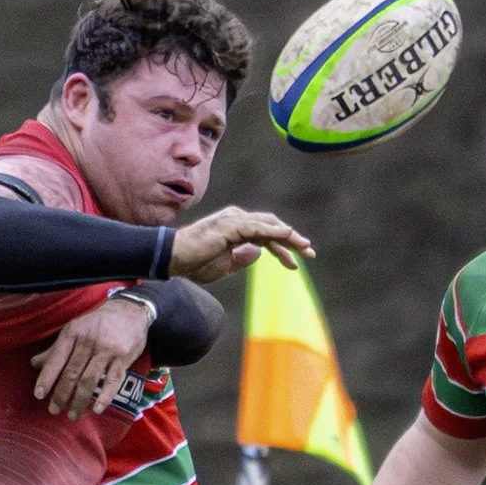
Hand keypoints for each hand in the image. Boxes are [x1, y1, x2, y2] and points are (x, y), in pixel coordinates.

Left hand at [30, 292, 153, 417]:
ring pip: (89, 380)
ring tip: (73, 415)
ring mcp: (106, 350)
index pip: (56, 359)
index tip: (39, 395)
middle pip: (72, 373)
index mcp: (72, 333)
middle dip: (61, 395)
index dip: (47, 378)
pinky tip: (96, 409)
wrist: (129, 311)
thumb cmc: (98, 324)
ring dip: (79, 400)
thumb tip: (34, 364)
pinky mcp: (123, 358)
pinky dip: (104, 397)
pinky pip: (113, 381)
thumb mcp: (74, 330)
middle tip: (54, 410)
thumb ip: (55, 349)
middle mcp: (88, 342)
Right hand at [169, 207, 314, 285]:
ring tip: (305, 247)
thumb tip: (258, 253)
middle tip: (310, 253)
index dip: (283, 248)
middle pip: (271, 227)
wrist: (175, 259)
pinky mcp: (230, 226)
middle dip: (292, 240)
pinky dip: (274, 231)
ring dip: (289, 236)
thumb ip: (242, 258)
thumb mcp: (226, 265)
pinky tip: (289, 235)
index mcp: (236, 228)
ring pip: (268, 226)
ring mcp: (233, 220)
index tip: (296, 264)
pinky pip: (258, 227)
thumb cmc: (196, 263)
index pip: (266, 235)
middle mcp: (237, 219)